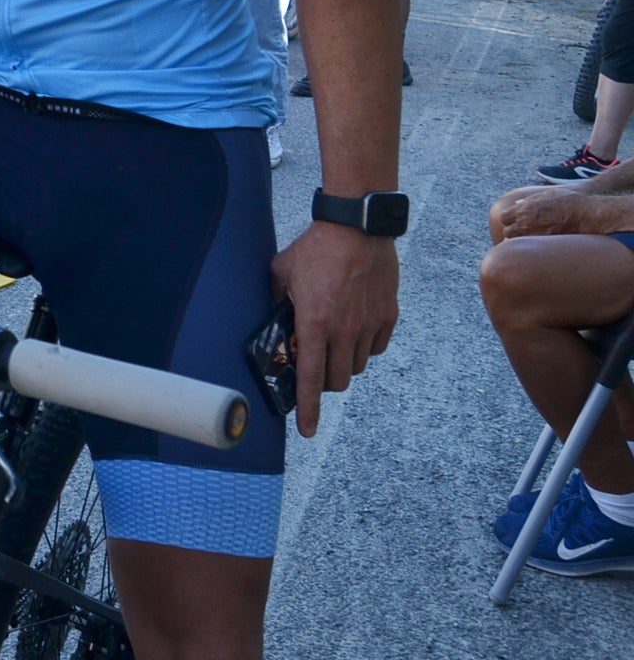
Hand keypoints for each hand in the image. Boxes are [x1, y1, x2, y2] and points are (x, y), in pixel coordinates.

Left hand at [269, 222, 398, 436]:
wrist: (357, 228)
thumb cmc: (314, 249)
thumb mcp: (281, 273)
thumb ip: (274, 302)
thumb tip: (272, 321)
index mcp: (314, 322)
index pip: (311, 377)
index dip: (308, 408)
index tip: (307, 430)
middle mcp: (344, 330)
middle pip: (337, 381)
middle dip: (325, 383)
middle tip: (315, 367)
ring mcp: (368, 325)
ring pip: (357, 367)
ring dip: (343, 364)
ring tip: (333, 342)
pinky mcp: (388, 316)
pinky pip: (376, 348)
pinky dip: (364, 348)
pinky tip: (353, 330)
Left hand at [494, 185, 615, 238]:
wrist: (586, 213)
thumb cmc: (568, 201)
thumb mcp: (546, 194)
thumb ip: (529, 200)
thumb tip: (517, 204)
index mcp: (524, 209)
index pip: (504, 217)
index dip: (509, 219)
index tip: (515, 221)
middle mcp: (526, 223)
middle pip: (508, 232)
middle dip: (513, 232)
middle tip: (522, 232)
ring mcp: (535, 235)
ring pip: (517, 243)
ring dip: (521, 242)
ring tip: (530, 241)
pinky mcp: (545, 245)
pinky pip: (531, 249)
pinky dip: (532, 249)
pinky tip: (538, 247)